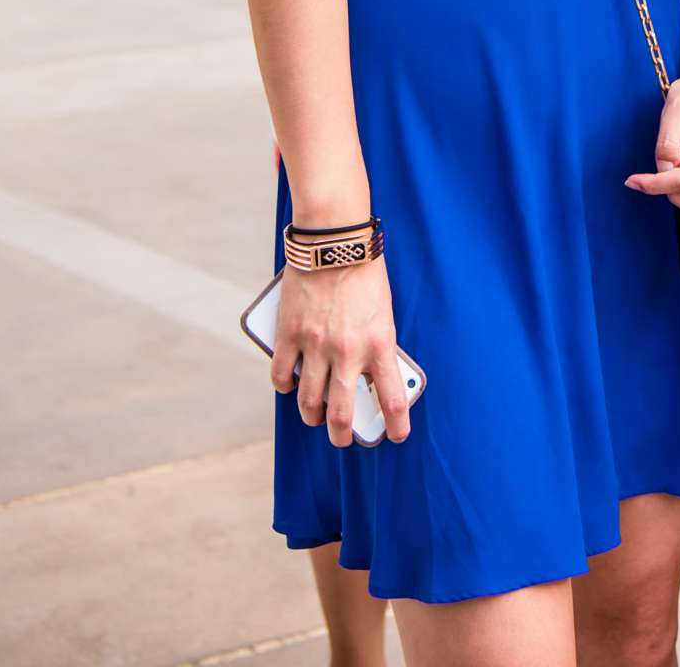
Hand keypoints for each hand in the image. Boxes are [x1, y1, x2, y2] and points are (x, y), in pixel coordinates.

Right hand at [272, 256, 412, 447]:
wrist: (335, 240)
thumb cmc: (364, 273)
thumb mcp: (382, 312)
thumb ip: (374, 343)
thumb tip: (367, 373)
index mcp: (379, 344)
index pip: (392, 398)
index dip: (395, 424)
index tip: (397, 435)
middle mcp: (348, 352)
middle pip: (342, 413)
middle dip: (342, 435)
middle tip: (343, 438)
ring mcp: (316, 345)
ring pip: (309, 402)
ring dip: (312, 416)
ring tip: (314, 417)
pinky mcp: (290, 334)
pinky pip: (282, 375)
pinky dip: (285, 386)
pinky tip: (290, 386)